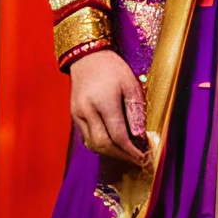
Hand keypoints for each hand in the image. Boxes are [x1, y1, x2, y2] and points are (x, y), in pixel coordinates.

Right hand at [69, 49, 148, 165]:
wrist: (87, 57)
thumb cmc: (113, 68)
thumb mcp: (131, 84)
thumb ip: (135, 111)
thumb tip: (140, 136)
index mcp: (103, 102)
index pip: (117, 135)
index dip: (130, 150)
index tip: (143, 157)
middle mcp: (87, 111)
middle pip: (102, 144)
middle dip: (120, 156)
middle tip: (136, 160)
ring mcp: (77, 114)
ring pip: (92, 144)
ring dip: (109, 153)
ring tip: (126, 155)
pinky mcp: (74, 115)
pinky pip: (86, 137)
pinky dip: (100, 144)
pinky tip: (112, 145)